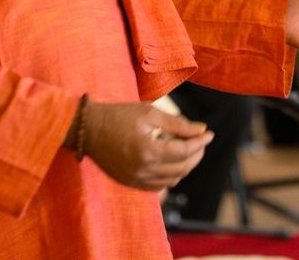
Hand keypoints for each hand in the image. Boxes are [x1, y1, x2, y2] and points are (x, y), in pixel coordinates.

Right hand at [79, 102, 212, 190]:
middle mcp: (142, 170)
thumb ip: (178, 124)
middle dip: (196, 154)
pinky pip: (157, 186)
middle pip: (181, 168)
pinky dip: (169, 176)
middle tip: (201, 140)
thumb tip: (202, 130)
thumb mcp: (150, 112)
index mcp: (148, 151)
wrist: (88, 129)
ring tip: (187, 149)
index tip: (209, 133)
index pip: (184, 151)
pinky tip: (171, 162)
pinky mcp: (129, 183)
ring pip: (172, 180)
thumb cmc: (119, 115)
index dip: (200, 142)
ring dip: (184, 166)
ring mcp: (135, 180)